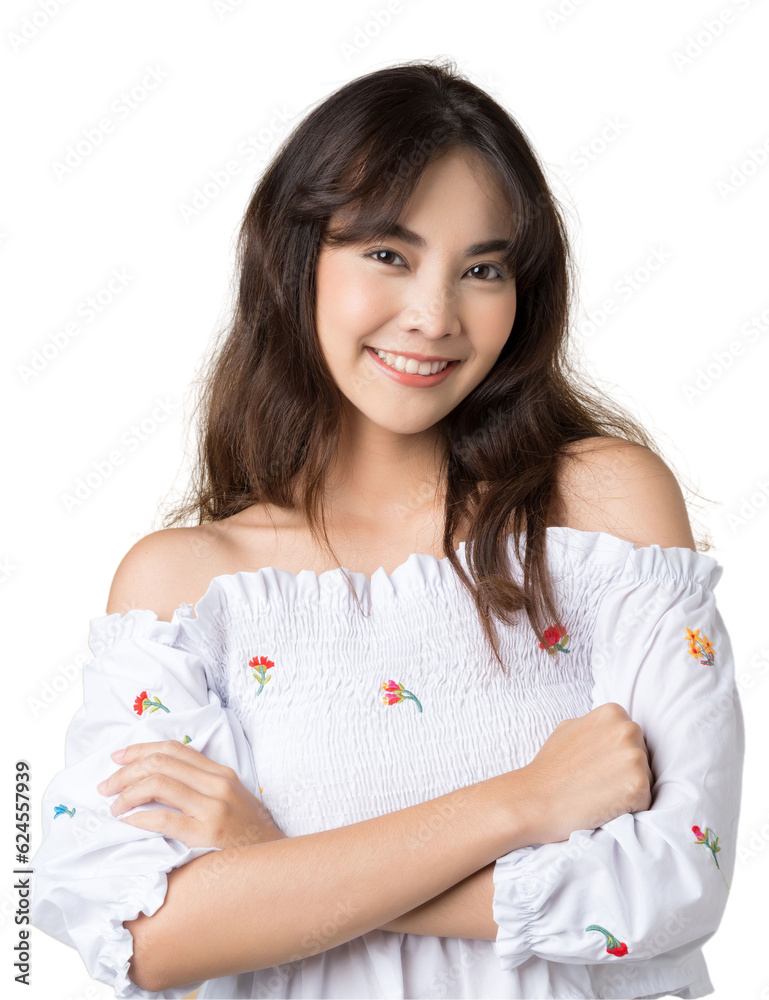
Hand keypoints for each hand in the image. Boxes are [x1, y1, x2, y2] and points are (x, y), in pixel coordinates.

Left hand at [96, 739, 286, 849]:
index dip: (141, 749)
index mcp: (221, 773)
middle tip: (105, 786)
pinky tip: (128, 822)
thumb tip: (159, 783)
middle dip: (126, 771)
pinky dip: (140, 818)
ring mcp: (214, 807)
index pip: (174, 749)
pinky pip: (165, 819)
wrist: (277, 862)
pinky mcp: (208, 834)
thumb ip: (202, 787)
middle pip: (162, 763)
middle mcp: (218, 784)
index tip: (118, 757)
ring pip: (160, 785)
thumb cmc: (250, 836)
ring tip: (114, 807)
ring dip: (128, 793)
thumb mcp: (231, 801)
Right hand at [518, 702, 652, 844]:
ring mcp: (634, 756)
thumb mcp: (569, 728)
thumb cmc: (550, 768)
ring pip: (647, 779)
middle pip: (643, 756)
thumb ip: (595, 726)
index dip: (615, 756)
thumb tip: (611, 727)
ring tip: (598, 793)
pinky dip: (630, 809)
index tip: (595, 766)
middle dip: (625, 771)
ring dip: (627, 790)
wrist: (534, 799)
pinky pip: (646, 802)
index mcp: (613, 712)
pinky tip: (604, 805)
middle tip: (596, 782)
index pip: (632, 738)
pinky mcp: (638, 785)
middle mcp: (627, 729)